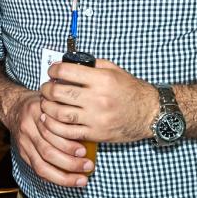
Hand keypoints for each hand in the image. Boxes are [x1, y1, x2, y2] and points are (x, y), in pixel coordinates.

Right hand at [5, 90, 92, 187]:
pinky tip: (67, 181)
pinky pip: (37, 170)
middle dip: (70, 163)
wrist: (13, 107)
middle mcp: (27, 128)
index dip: (69, 146)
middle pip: (47, 151)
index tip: (85, 152)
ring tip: (81, 179)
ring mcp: (23, 143)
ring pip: (41, 165)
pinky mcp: (22, 153)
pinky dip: (53, 178)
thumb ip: (65, 113)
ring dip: (63, 176)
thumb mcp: (53, 101)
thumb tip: (90, 131)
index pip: (52, 133)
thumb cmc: (41, 105)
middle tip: (88, 166)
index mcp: (36, 112)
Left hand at [39, 58, 158, 144]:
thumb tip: (71, 63)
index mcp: (102, 79)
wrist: (151, 114)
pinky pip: (68, 132)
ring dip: (47, 108)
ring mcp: (96, 118)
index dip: (53, 70)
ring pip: (60, 113)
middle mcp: (98, 98)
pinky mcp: (96, 134)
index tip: (51, 71)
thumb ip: (94, 66)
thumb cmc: (133, 91)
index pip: (67, 71)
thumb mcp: (116, 71)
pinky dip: (55, 126)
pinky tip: (51, 120)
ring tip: (46, 103)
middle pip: (59, 93)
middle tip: (45, 88)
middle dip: (46, 89)